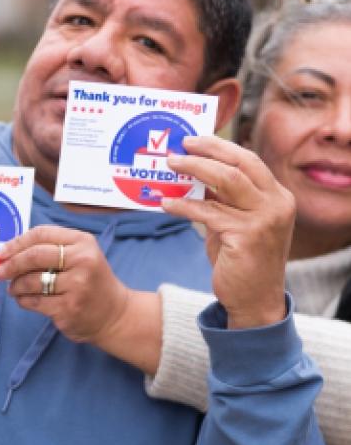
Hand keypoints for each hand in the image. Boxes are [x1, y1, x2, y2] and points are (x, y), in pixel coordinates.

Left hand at [0, 226, 129, 344]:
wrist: (114, 314)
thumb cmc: (91, 280)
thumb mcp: (81, 255)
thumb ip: (53, 248)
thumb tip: (10, 251)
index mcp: (83, 242)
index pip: (42, 234)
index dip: (17, 242)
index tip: (2, 251)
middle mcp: (83, 260)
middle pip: (35, 255)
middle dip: (12, 263)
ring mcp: (77, 285)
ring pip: (32, 281)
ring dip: (15, 285)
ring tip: (14, 288)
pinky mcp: (68, 308)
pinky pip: (34, 302)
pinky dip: (23, 300)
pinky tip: (24, 299)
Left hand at [162, 135, 295, 328]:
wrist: (255, 303)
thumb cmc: (242, 261)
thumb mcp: (237, 222)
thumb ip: (224, 198)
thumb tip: (194, 171)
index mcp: (278, 197)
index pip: (248, 160)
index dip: (220, 147)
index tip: (194, 141)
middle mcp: (277, 204)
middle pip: (240, 163)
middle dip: (208, 150)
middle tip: (181, 146)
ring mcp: (265, 219)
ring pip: (226, 180)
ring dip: (194, 169)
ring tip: (171, 165)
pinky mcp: (246, 236)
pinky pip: (209, 211)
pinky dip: (184, 204)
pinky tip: (167, 203)